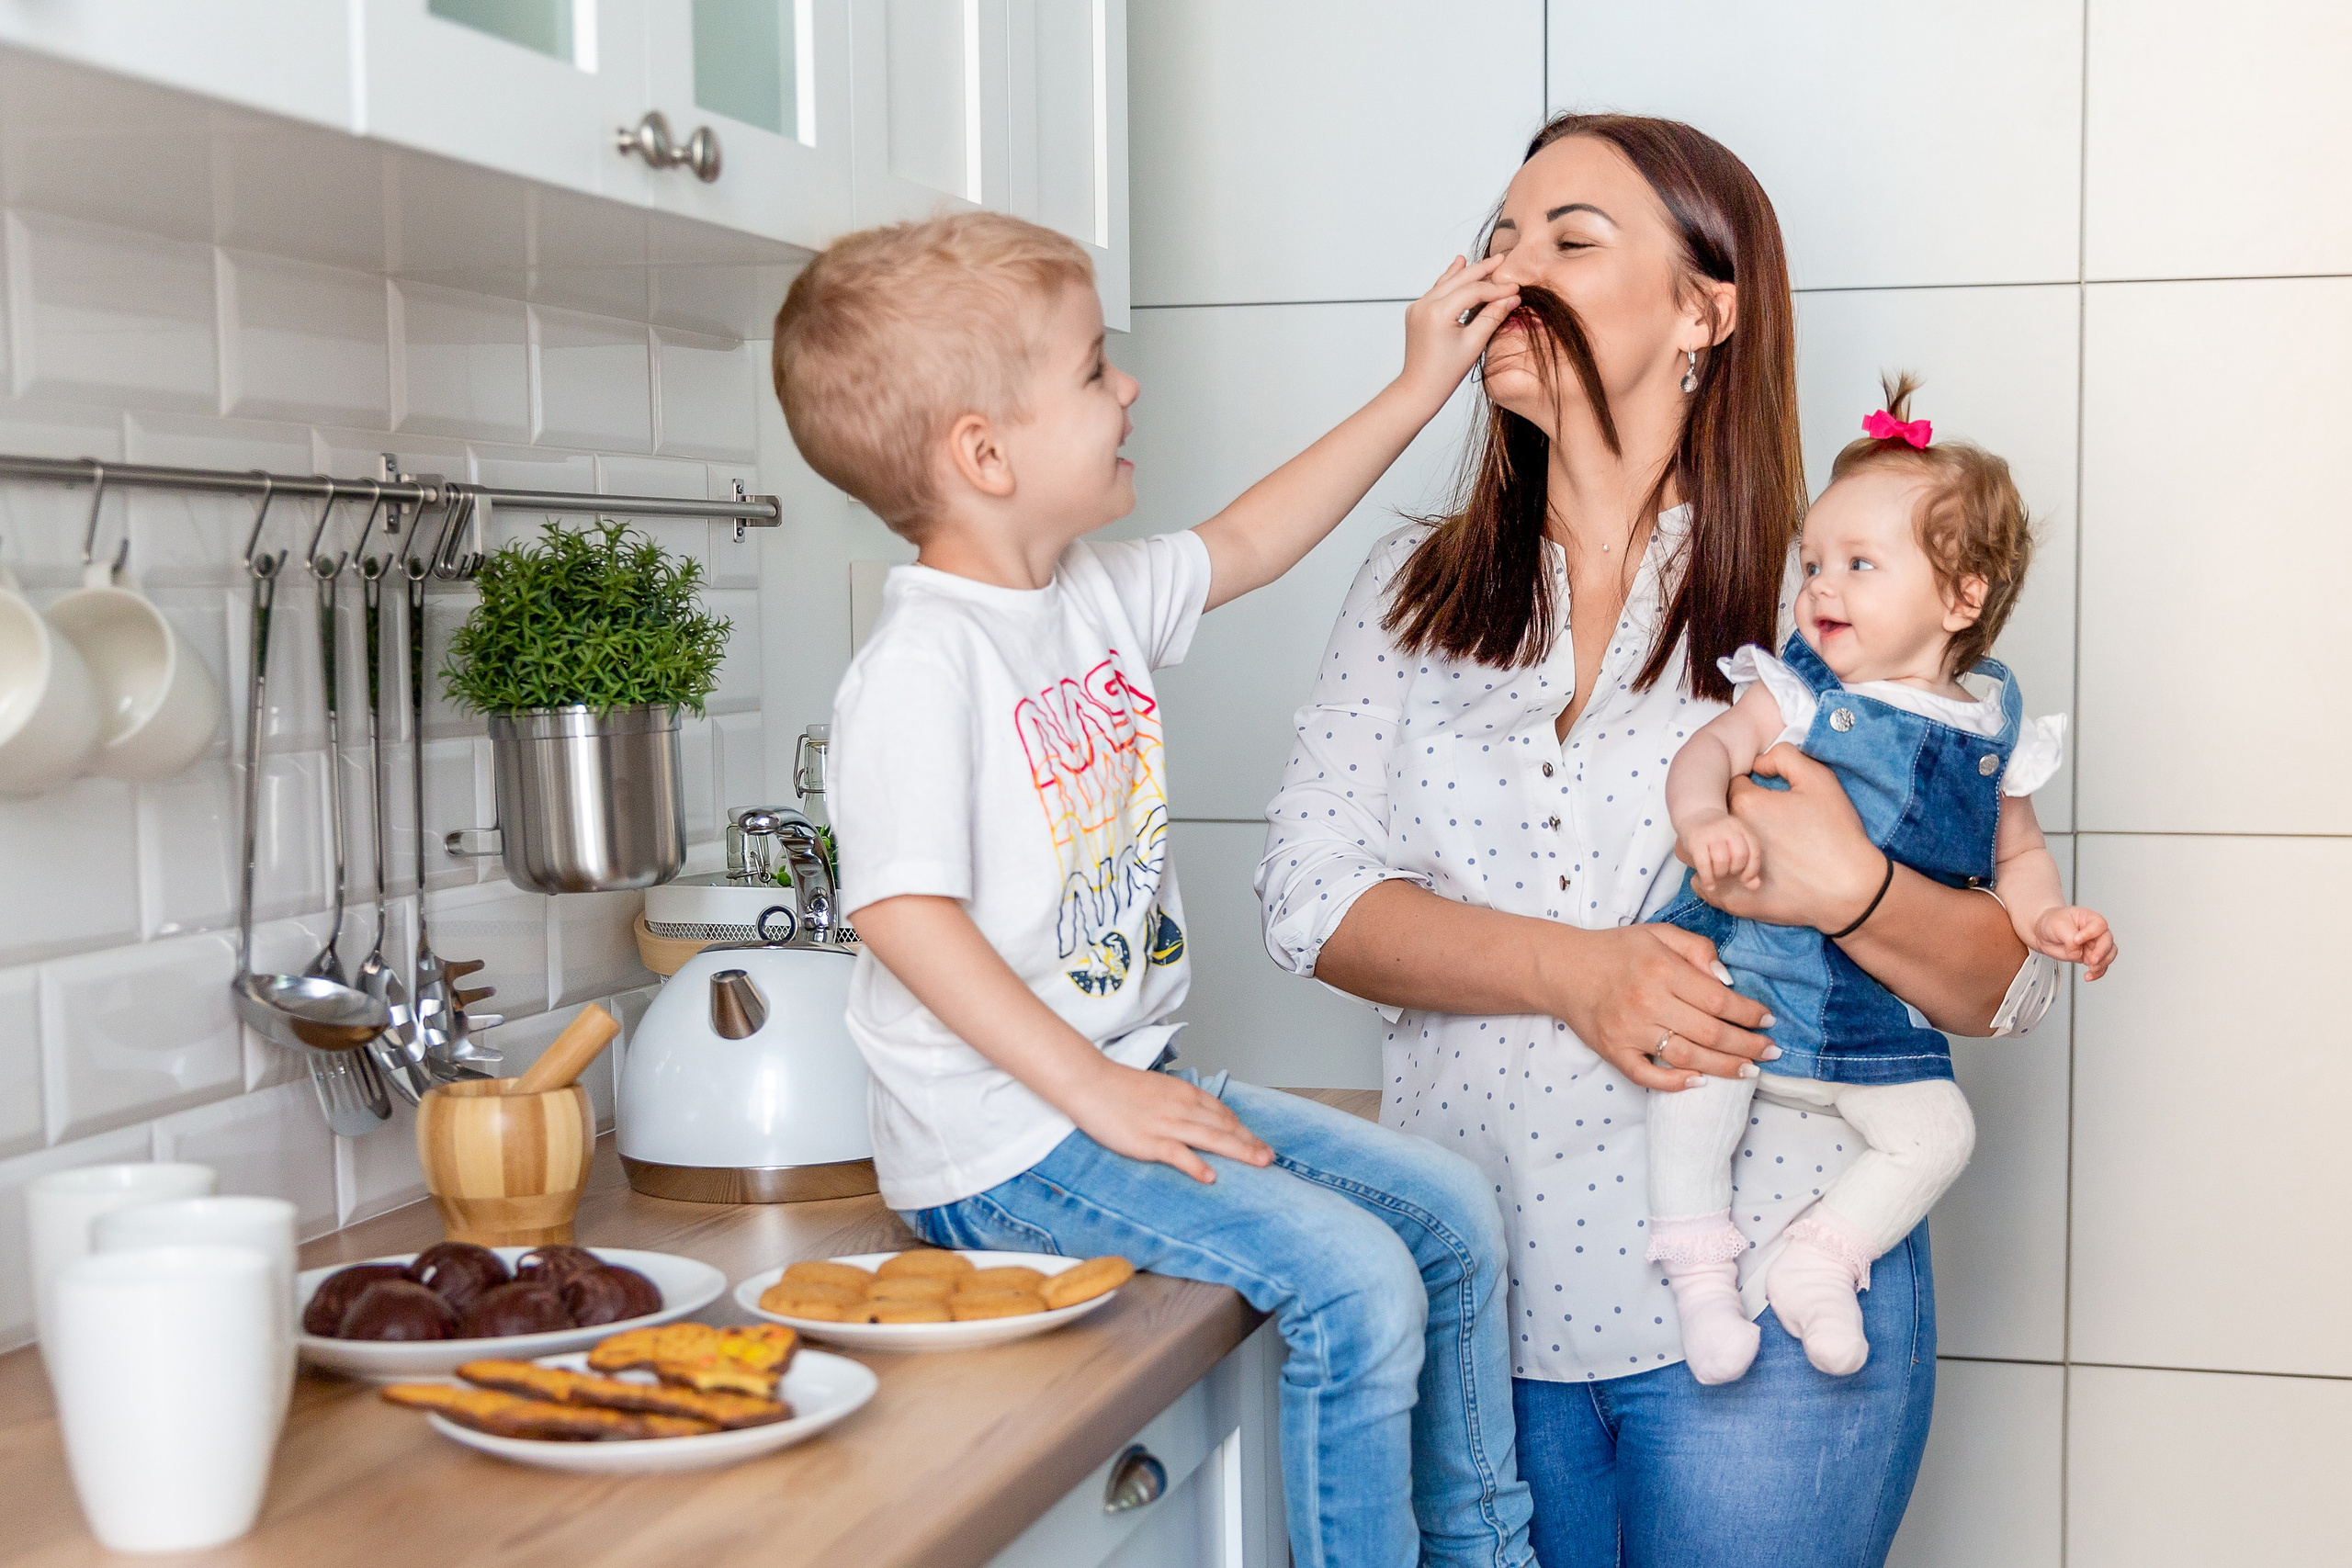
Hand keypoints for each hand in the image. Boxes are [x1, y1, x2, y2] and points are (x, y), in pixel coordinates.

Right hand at [1059, 1059, 1273, 1183]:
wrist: (1089, 1083)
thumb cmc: (1119, 1087)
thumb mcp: (1158, 1089)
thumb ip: (1178, 1102)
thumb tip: (1195, 1116)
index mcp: (1184, 1093)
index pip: (1222, 1113)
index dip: (1243, 1129)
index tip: (1257, 1142)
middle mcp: (1182, 1107)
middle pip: (1225, 1126)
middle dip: (1250, 1142)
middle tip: (1270, 1157)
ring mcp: (1166, 1125)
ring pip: (1211, 1138)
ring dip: (1239, 1151)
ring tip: (1259, 1163)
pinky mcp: (1148, 1141)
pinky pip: (1178, 1155)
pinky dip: (1196, 1166)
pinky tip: (1211, 1177)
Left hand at [1394, 255, 1518, 409]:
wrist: (1419, 388)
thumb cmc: (1445, 373)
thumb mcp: (1474, 343)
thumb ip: (1492, 317)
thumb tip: (1512, 298)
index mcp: (1438, 313)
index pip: (1473, 291)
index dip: (1496, 289)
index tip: (1515, 288)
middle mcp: (1424, 305)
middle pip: (1460, 280)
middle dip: (1483, 270)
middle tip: (1502, 259)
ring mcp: (1417, 307)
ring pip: (1447, 282)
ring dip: (1467, 272)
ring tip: (1485, 260)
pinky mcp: (1416, 311)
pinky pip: (1437, 290)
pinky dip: (1451, 280)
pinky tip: (1458, 265)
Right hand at [1541, 924, 1777, 1092]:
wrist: (1564, 969)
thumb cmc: (1617, 950)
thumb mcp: (1658, 934)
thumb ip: (1697, 949)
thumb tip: (1728, 980)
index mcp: (1662, 970)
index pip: (1719, 1000)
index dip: (1749, 1014)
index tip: (1767, 1020)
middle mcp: (1647, 1002)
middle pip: (1710, 1033)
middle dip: (1747, 1046)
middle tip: (1771, 1052)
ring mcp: (1629, 1031)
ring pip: (1687, 1058)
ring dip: (1724, 1068)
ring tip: (1750, 1071)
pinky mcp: (1613, 1051)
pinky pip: (1647, 1075)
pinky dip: (1674, 1083)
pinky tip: (1699, 1082)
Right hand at [1677, 810, 1762, 891]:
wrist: (1695, 815)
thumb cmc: (1719, 837)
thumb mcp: (1735, 845)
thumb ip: (1748, 866)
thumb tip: (1754, 886)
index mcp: (1742, 828)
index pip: (1754, 852)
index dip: (1752, 869)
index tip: (1745, 879)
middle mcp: (1728, 829)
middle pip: (1739, 855)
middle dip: (1735, 870)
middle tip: (1728, 873)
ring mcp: (1711, 833)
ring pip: (1722, 860)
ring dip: (1721, 874)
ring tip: (1717, 874)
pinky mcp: (1696, 841)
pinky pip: (1704, 864)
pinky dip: (1708, 878)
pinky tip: (1709, 885)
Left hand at [1700, 745, 1882, 930]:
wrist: (1849, 889)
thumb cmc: (1837, 834)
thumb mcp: (1819, 780)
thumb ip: (1784, 757)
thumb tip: (1759, 761)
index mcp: (1746, 804)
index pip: (1729, 786)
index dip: (1747, 790)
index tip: (1765, 800)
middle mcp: (1727, 836)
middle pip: (1708, 818)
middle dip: (1723, 816)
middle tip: (1752, 825)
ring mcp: (1726, 871)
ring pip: (1694, 852)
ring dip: (1709, 846)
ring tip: (1735, 849)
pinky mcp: (1730, 900)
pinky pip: (1702, 883)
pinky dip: (1711, 876)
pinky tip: (1732, 873)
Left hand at [2032, 905, 2116, 979]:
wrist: (2043, 933)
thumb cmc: (2052, 922)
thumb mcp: (2058, 925)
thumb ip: (2069, 939)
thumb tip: (2077, 953)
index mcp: (2089, 918)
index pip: (2099, 925)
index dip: (2091, 933)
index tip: (2077, 940)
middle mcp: (2095, 932)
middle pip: (2108, 941)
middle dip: (2101, 952)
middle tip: (2092, 960)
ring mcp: (2094, 945)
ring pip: (2108, 954)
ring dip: (2102, 964)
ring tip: (2091, 968)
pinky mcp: (2090, 957)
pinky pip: (2100, 966)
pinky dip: (2097, 973)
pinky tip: (2089, 976)